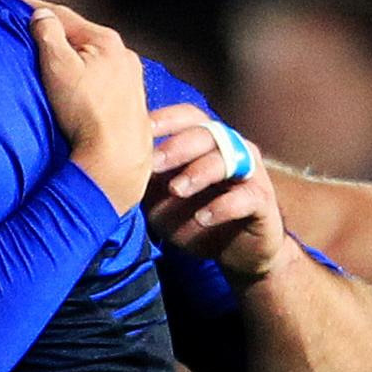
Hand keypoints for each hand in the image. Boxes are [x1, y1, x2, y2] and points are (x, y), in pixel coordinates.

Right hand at [29, 2, 150, 211]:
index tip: (16, 4)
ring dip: (72, 57)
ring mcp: (130, 79)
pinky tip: (76, 88)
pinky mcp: (130, 102)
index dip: (37, 8)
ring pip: (93, 59)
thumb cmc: (87, 112)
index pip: (64, 15)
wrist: (116, 158)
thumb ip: (48, 34)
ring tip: (50, 63)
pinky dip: (85, 77)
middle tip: (30, 33)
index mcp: (106, 40)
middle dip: (56, 33)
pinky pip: (101, 79)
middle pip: (81, 36)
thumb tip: (41, 15)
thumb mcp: (58, 67)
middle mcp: (124, 55)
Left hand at [146, 101, 290, 284]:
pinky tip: (202, 218)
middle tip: (153, 163)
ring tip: (177, 190)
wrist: (238, 254)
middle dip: (177, 146)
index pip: (188, 117)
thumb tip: (109, 165)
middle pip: (206, 133)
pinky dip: (223, 206)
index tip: (138, 129)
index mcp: (208, 141)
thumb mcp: (163, 201)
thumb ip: (146, 181)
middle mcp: (232, 148)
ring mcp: (250, 173)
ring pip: (227, 160)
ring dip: (199, 172)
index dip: (165, 119)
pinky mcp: (262, 201)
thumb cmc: (197, 220)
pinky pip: (245, 196)